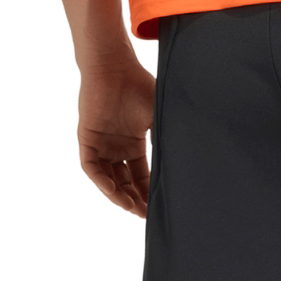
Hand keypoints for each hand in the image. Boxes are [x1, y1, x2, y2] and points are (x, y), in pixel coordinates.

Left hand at [75, 60, 154, 216]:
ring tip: (133, 209)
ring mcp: (101, 143)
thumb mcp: (159, 117)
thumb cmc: (138, 85)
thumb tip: (193, 158)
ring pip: (108, 179)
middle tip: (147, 214)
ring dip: (119, 196)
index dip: (149, 191)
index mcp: (133, 141)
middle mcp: (116, 146)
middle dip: (136, 199)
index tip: (157, 207)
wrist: (114, 66)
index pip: (141, 174)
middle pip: (125, 181)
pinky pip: (92, 168)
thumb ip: (169, 137)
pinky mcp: (87, 139)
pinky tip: (115, 194)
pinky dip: (102, 182)